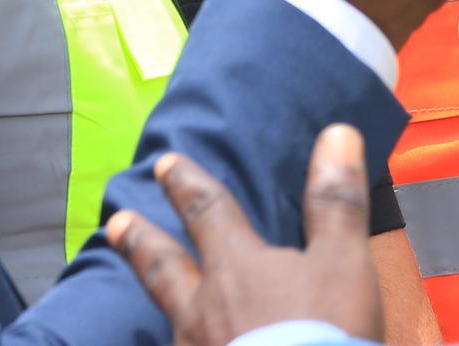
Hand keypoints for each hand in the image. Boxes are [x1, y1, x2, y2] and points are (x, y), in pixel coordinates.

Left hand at [111, 124, 382, 345]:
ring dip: (156, 299)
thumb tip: (336, 133)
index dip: (187, 183)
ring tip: (146, 296)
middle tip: (115, 223)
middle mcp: (203, 309)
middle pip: (164, 267)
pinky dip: (179, 344)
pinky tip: (180, 344)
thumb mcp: (343, 262)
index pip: (207, 212)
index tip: (165, 163)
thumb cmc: (324, 334)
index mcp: (237, 268)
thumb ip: (335, 201)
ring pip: (168, 319)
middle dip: (141, 241)